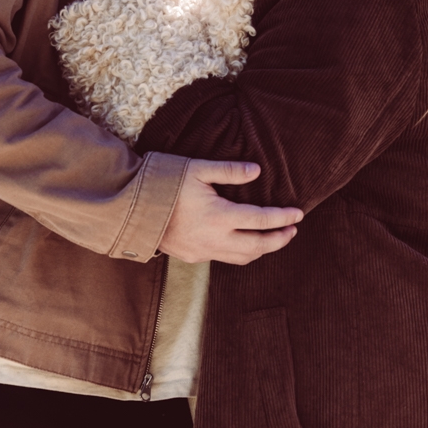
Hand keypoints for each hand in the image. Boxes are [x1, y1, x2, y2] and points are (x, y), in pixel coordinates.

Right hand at [159, 159, 302, 264]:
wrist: (128, 208)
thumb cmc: (163, 182)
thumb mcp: (197, 169)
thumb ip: (229, 171)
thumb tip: (257, 170)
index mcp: (219, 217)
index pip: (262, 221)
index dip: (283, 218)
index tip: (298, 214)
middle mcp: (214, 239)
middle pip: (257, 246)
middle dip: (278, 239)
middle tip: (292, 230)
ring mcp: (202, 252)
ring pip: (241, 258)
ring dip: (261, 249)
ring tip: (274, 238)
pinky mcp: (191, 256)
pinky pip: (223, 258)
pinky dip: (240, 252)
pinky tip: (244, 242)